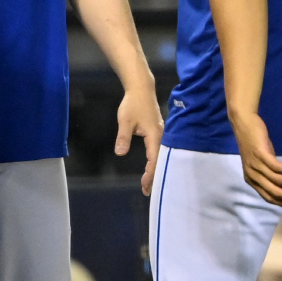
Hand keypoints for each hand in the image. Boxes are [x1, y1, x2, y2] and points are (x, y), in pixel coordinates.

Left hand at [115, 82, 163, 196]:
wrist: (141, 88)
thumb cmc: (133, 103)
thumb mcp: (125, 120)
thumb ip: (123, 137)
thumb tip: (120, 153)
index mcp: (155, 135)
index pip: (154, 160)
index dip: (150, 174)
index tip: (144, 185)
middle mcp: (161, 136)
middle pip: (160, 160)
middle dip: (154, 176)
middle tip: (146, 191)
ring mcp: (160, 133)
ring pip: (160, 156)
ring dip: (155, 169)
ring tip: (149, 184)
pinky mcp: (157, 131)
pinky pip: (159, 150)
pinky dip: (155, 161)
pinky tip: (151, 166)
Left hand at [232, 112, 281, 208]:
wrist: (243, 123)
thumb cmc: (253, 143)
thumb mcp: (259, 163)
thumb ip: (268, 174)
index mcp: (251, 180)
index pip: (268, 197)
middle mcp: (252, 175)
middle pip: (274, 192)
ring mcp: (256, 165)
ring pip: (277, 180)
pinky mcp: (260, 154)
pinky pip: (276, 166)